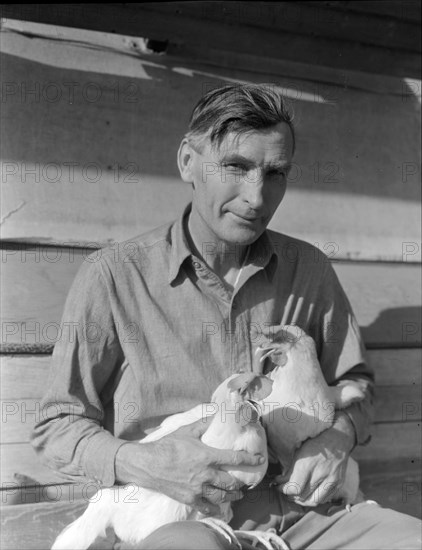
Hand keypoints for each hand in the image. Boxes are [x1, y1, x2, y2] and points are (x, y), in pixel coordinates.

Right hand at [115, 417, 264, 514]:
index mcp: (208, 456)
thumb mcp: (187, 431)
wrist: (149, 464)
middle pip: (231, 482)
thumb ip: (203, 423)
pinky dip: (215, 509)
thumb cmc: (168, 446)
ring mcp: (198, 488)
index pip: (235, 458)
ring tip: (237, 495)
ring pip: (221, 496)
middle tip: (246, 483)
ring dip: (232, 496)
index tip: (259, 459)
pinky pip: (206, 507)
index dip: (250, 459)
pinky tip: (220, 508)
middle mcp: (206, 474)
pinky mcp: (189, 498)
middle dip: (241, 484)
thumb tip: (215, 412)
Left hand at [275, 412, 355, 505]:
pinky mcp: (338, 483)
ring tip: (295, 496)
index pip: (293, 488)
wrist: (337, 439)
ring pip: (313, 501)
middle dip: (290, 495)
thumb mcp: (299, 453)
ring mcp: (331, 480)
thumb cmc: (314, 444)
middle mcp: (320, 474)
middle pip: (302, 496)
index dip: (283, 490)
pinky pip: (324, 499)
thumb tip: (280, 482)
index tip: (277, 486)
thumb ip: (291, 470)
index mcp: (307, 465)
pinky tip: (308, 494)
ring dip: (302, 501)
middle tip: (284, 491)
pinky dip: (314, 499)